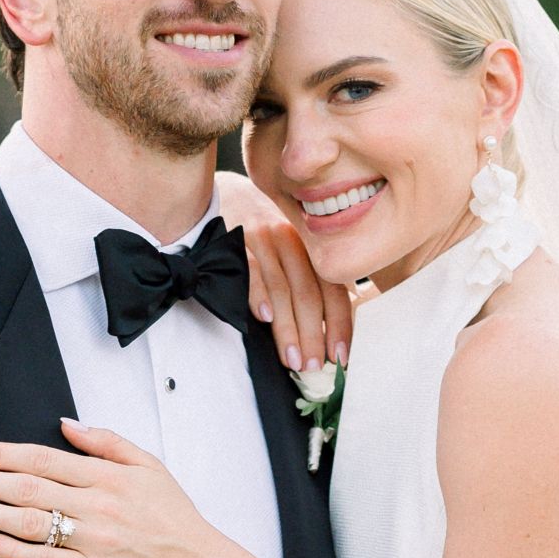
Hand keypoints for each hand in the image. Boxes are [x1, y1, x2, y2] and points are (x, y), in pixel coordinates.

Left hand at [0, 423, 225, 557]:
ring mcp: (92, 541)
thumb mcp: (148, 465)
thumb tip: (66, 424)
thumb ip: (107, 441)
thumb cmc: (174, 516)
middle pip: (27, 488)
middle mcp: (96, 506)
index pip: (42, 458)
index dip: (1, 453)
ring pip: (29, 522)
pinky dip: (11, 551)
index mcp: (107, 476)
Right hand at [217, 170, 354, 375]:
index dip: (339, 325)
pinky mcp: (234, 239)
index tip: (339, 356)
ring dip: (288, 329)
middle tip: (312, 366)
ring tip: (291, 359)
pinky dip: (257, 294)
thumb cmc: (257, 227)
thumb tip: (333, 322)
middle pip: (309, 293)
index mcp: (310, 246)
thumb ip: (308, 276)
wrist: (220, 191)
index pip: (333, 289)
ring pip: (282, 288)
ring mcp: (262, 238)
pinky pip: (249, 269)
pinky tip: (263, 319)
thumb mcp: (289, 245)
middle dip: (313, 335)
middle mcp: (291, 240)